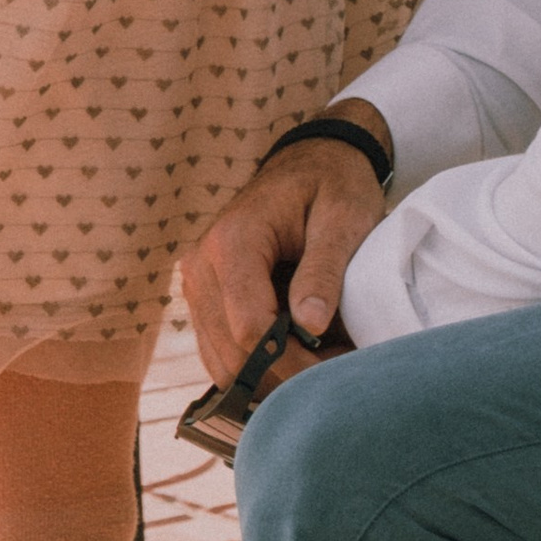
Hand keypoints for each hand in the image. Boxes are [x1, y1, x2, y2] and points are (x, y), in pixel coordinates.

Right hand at [182, 104, 391, 386]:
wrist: (311, 163)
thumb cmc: (332, 185)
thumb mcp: (342, 218)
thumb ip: (324, 269)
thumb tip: (309, 325)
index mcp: (232, 241)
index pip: (249, 328)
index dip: (293, 362)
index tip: (338, 371)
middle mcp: (201, 265)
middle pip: (231, 354)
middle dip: (285, 376)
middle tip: (338, 374)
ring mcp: (197, 284)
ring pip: (222, 363)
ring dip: (272, 377)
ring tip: (324, 363)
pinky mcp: (205, 299)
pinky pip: (221, 353)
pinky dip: (259, 367)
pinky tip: (301, 356)